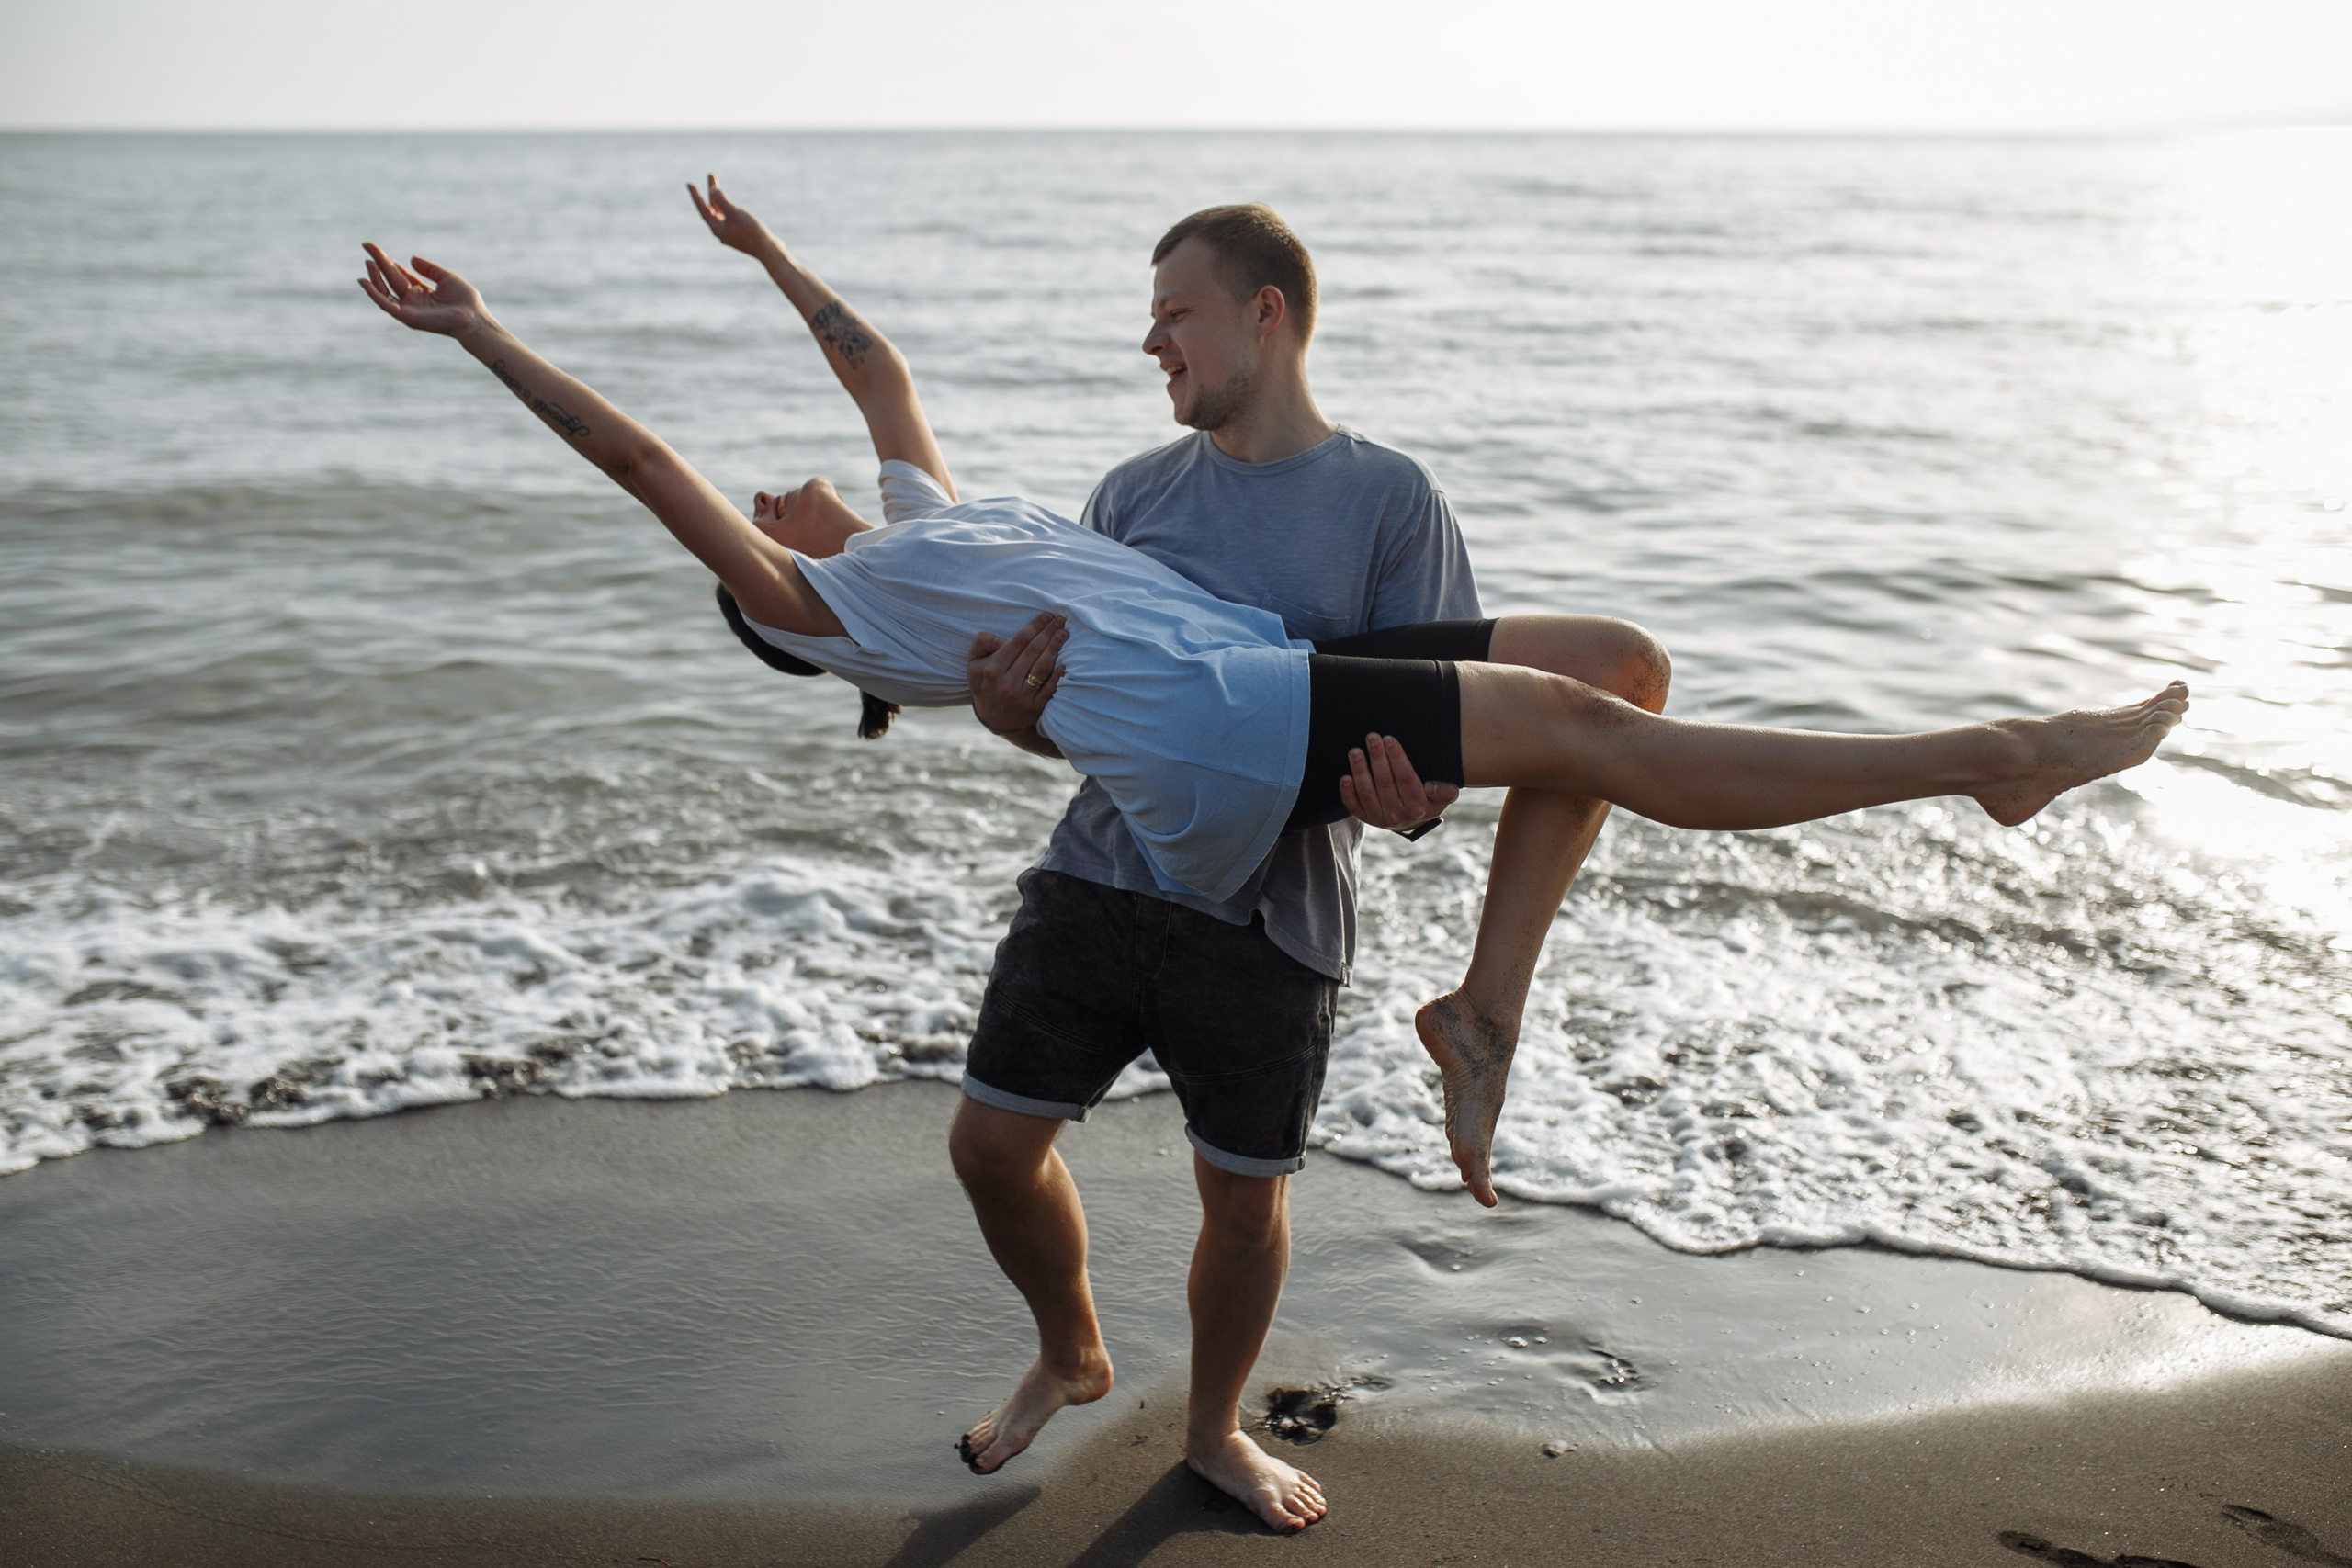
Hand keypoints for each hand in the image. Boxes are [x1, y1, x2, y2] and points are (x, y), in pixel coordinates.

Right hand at [357, 245, 487, 336]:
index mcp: (421, 291)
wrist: (472, 318)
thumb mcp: (446, 278)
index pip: (399, 274)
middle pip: (390, 279)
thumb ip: (429, 269)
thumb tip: (411, 258)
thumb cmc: (465, 301)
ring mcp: (408, 309)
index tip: (375, 249)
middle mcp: (413, 300)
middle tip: (366, 246)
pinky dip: (373, 294)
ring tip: (368, 261)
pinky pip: (385, 305)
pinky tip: (364, 281)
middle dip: (378, 263)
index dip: (387, 262)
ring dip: (374, 276)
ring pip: (385, 291)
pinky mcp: (407, 317)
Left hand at [687, 174, 775, 257]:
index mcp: (716, 228)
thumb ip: (722, 201)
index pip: (703, 209)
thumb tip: (713, 190)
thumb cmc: (751, 232)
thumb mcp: (734, 213)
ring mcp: (731, 233)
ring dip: (719, 199)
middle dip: (711, 192)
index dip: (696, 195)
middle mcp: (721, 231)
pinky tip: (730, 204)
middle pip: (712, 208)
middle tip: (710, 175)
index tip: (689, 183)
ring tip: (717, 186)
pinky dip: (727, 207)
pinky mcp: (740, 234)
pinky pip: (729, 217)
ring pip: (721, 213)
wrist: (768, 250)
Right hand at [967, 612, 1067, 733]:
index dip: (1034, 627)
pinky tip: (1064, 663)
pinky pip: (1048, 689)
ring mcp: (1021, 697)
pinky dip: (1057, 676)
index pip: (1018, 642)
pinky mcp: (1033, 708)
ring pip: (1042, 668)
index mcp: (992, 669)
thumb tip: (1000, 638)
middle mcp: (1007, 683)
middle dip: (1048, 633)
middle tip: (1060, 620)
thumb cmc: (985, 683)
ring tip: (1064, 634)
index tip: (1046, 616)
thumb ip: (982, 643)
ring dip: (1055, 649)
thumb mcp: (973, 663)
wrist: (993, 718)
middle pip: (1032, 652)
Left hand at [1338, 733, 1457, 833]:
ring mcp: (1380, 818)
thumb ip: (1446, 791)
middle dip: (1377, 757)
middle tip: (1371, 738)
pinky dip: (1347, 793)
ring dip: (1360, 771)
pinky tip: (1345, 777)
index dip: (1397, 758)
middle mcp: (1398, 815)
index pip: (1406, 779)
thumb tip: (1432, 787)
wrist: (1412, 820)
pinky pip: (1354, 806)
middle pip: (1385, 783)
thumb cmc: (1428, 800)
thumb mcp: (1444, 797)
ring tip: (1355, 752)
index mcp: (1418, 807)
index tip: (1390, 739)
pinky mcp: (1366, 819)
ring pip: (1367, 793)